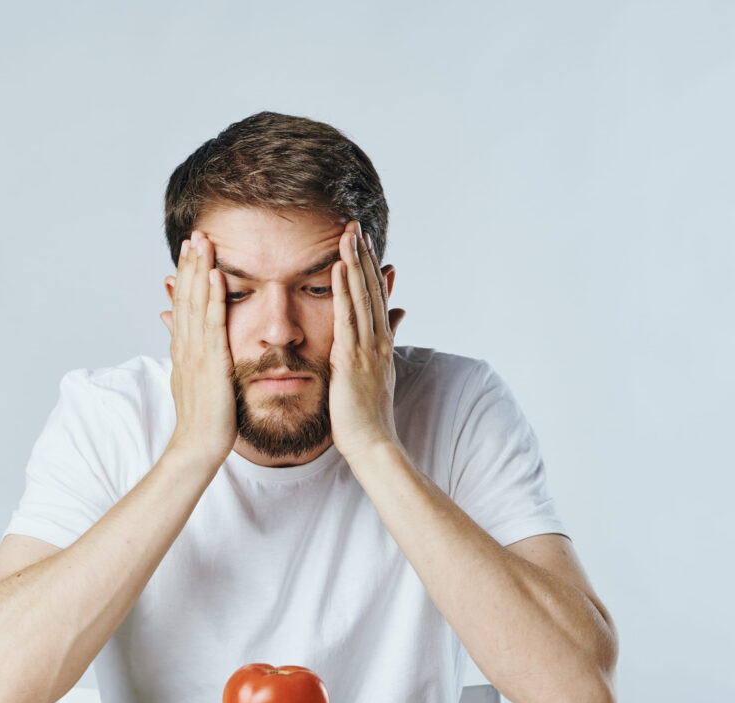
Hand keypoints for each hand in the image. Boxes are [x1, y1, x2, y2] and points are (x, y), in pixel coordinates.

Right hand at [160, 231, 237, 467]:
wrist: (198, 445)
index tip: (190, 250)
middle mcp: (186, 345)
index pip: (183, 304)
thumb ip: (191, 356)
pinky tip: (216, 275)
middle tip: (193, 233)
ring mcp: (196, 352)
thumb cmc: (204, 418)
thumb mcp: (195, 381)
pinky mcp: (210, 361)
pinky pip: (211, 323)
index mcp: (184, 349)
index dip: (186, 276)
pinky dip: (212, 297)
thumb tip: (188, 342)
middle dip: (190, 264)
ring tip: (202, 242)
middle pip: (186, 296)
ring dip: (198, 270)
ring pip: (195, 302)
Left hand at [328, 220, 406, 461]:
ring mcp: (367, 348)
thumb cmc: (368, 418)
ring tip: (348, 234)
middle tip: (355, 225)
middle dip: (363, 256)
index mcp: (380, 345)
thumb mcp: (375, 377)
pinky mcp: (352, 358)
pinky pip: (348, 317)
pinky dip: (345, 290)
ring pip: (362, 296)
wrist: (372, 445)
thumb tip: (395, 318)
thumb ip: (381, 348)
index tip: (363, 243)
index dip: (370, 268)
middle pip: (371, 289)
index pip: (376, 297)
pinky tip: (339, 267)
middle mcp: (377, 341)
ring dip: (355, 263)